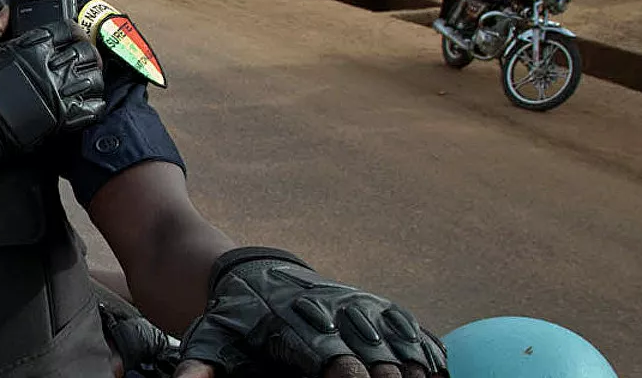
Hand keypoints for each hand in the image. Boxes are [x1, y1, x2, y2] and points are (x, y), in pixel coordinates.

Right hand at [0, 20, 103, 179]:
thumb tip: (3, 14)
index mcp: (30, 46)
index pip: (66, 29)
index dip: (73, 31)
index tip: (73, 36)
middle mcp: (49, 66)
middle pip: (85, 52)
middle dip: (88, 53)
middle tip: (85, 58)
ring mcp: (58, 92)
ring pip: (94, 78)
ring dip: (94, 77)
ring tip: (88, 80)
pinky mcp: (62, 118)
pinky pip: (92, 107)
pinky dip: (94, 104)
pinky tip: (87, 103)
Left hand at [178, 248, 445, 377]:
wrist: (250, 275)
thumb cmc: (232, 320)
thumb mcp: (209, 341)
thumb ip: (202, 366)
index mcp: (295, 329)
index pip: (329, 357)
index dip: (345, 373)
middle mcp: (331, 314)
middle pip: (371, 352)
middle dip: (386, 374)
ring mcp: (356, 307)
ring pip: (396, 339)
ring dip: (414, 364)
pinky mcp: (372, 305)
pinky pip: (408, 327)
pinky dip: (428, 349)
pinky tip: (440, 370)